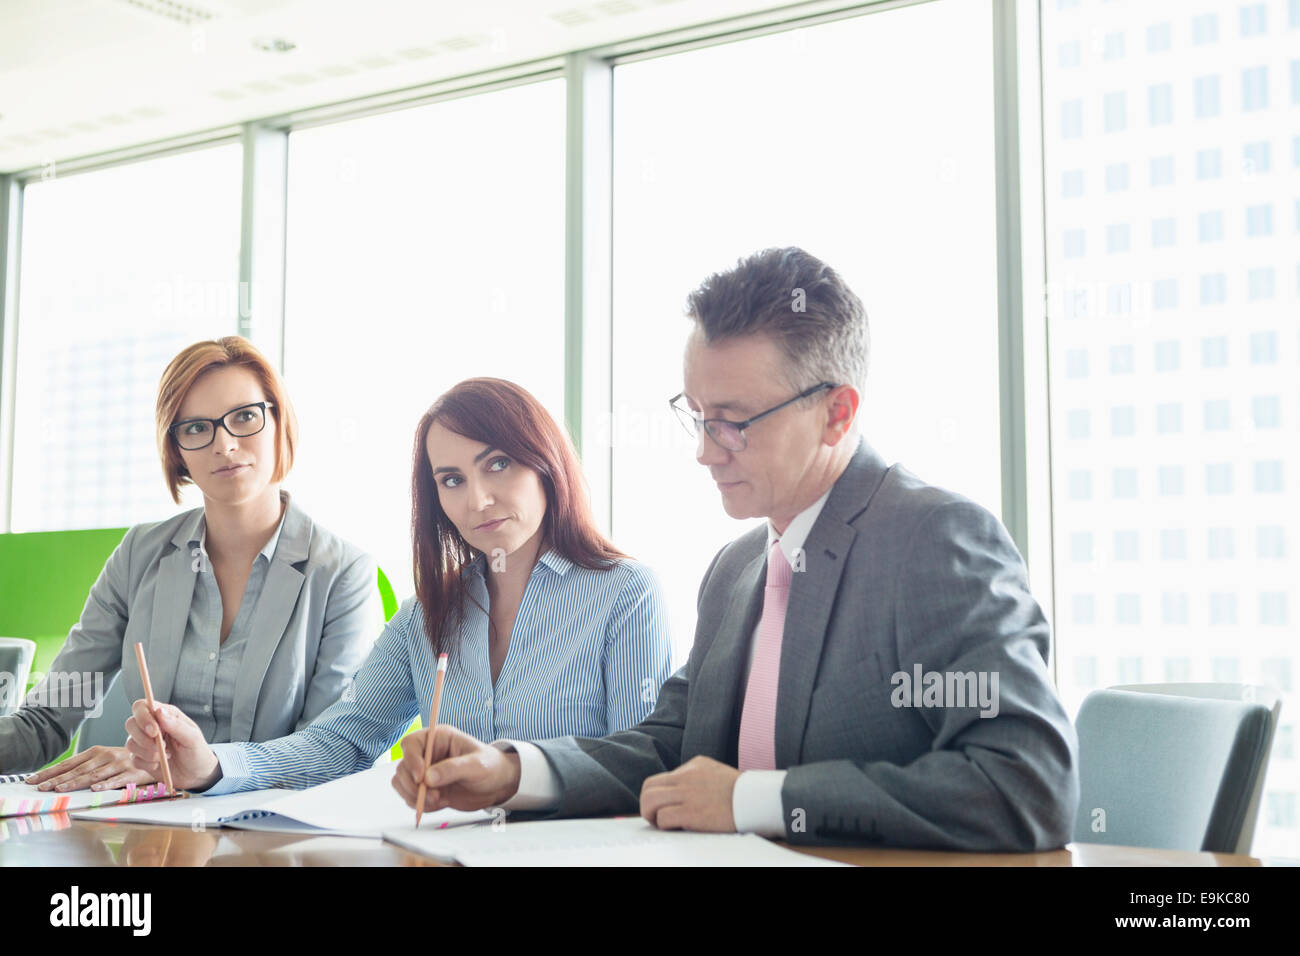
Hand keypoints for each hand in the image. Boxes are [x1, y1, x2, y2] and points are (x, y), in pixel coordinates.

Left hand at [25, 746, 156, 792]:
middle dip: (57, 780)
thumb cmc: (124, 759)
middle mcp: (105, 755)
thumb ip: (86, 766)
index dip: (49, 772)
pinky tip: (95, 789)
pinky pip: (118, 779)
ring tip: (59, 790)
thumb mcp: (104, 758)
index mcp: (95, 752)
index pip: (68, 763)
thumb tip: (58, 778)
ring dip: (75, 783)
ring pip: (93, 775)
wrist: (156, 754)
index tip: (32, 781)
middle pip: (77, 770)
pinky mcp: (133, 772)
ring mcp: (119, 763)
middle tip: (40, 788)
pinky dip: (106, 784)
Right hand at [124, 699, 219, 790]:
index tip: (154, 731)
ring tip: (166, 756)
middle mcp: (151, 726)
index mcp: (165, 715)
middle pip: (130, 723)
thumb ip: (176, 725)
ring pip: (130, 743)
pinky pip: (134, 759)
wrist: (196, 776)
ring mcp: (144, 742)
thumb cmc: (197, 752)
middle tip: (162, 747)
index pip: (142, 706)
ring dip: (147, 753)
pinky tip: (160, 764)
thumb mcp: (192, 738)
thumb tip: (159, 711)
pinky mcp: (141, 758)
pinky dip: (147, 764)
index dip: (143, 717)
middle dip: (143, 738)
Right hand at [391, 725, 520, 812]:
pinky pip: (410, 797)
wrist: (496, 785)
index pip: (411, 744)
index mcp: (438, 738)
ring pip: (402, 783)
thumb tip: (428, 778)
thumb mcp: (476, 765)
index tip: (421, 778)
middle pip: (403, 766)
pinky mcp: (426, 789)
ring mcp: (425, 772)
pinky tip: (441, 803)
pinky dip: (421, 804)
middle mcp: (428, 754)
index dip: (411, 760)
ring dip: (415, 796)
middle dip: (413, 785)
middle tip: (434, 795)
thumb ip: (453, 769)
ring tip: (438, 800)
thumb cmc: (490, 766)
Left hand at [640, 755, 739, 831]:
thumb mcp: (716, 772)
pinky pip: (663, 817)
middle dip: (647, 805)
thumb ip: (696, 776)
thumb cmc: (741, 792)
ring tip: (660, 823)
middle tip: (655, 817)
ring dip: (651, 815)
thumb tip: (680, 789)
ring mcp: (687, 794)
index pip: (659, 779)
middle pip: (648, 788)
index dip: (655, 796)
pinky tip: (675, 827)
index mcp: (692, 767)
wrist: (756, 800)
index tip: (660, 807)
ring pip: (650, 801)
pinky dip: (664, 824)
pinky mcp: (691, 812)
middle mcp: (686, 777)